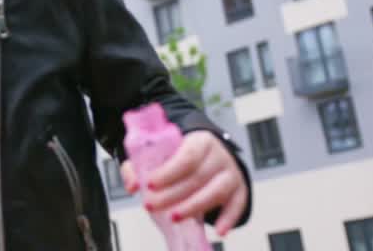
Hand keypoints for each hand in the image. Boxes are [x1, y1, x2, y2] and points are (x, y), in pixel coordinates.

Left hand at [124, 131, 247, 235]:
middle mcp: (219, 155)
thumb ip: (141, 166)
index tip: (149, 184)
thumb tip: (132, 185)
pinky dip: (229, 218)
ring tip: (174, 217)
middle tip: (151, 205)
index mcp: (200, 141)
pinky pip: (237, 204)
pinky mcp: (239, 189)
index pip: (186, 156)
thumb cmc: (184, 157)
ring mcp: (231, 173)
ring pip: (216, 191)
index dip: (168, 172)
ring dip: (194, 206)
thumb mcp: (162, 154)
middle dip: (172, 194)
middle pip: (197, 177)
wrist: (212, 155)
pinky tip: (219, 231)